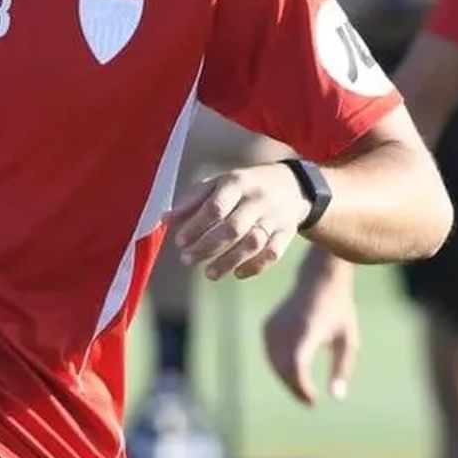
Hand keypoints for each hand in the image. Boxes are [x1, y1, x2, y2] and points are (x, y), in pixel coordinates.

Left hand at [163, 164, 310, 280]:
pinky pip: (273, 254)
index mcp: (237, 183)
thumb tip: (164, 219)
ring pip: (253, 243)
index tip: (179, 243)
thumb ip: (192, 201)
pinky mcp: (287, 233)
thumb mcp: (219, 183)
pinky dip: (255, 266)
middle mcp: (257, 199)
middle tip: (187, 260)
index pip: (215, 207)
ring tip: (209, 274)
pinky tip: (237, 274)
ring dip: (229, 262)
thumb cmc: (244, 187)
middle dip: (207, 247)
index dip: (196, 227)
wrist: (292, 185)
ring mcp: (274, 217)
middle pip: (233, 228)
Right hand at [262, 271, 359, 405]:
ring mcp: (274, 325)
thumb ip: (342, 369)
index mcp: (308, 329)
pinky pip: (270, 355)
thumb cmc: (338, 312)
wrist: (319, 281)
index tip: (313, 401)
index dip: (302, 387)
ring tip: (304, 391)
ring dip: (287, 380)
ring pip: (274, 364)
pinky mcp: (268, 326)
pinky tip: (293, 375)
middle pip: (283, 368)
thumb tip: (337, 398)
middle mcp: (286, 327)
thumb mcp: (348, 340)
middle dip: (295, 388)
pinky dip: (280, 368)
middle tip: (309, 401)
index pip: (296, 365)